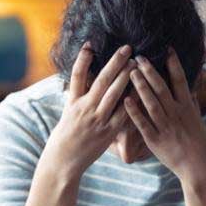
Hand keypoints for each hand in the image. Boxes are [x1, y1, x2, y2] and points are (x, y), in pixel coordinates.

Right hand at [44, 42, 136, 178]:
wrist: (64, 161)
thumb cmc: (66, 135)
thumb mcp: (68, 112)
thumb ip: (78, 96)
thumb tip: (86, 79)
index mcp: (73, 101)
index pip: (77, 75)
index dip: (83, 59)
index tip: (90, 44)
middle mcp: (85, 108)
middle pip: (102, 80)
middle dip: (115, 63)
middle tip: (127, 49)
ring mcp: (97, 120)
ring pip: (114, 94)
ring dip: (126, 77)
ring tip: (136, 64)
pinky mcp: (108, 132)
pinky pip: (123, 114)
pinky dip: (132, 102)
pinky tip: (141, 91)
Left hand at [124, 47, 205, 183]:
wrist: (200, 166)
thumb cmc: (199, 142)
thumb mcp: (197, 118)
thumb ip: (190, 102)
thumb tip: (188, 87)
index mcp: (187, 107)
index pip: (180, 81)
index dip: (174, 64)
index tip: (167, 49)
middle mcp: (176, 115)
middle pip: (162, 89)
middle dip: (150, 72)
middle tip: (139, 56)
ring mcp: (166, 127)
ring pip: (152, 104)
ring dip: (141, 87)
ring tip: (131, 71)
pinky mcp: (156, 141)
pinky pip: (143, 124)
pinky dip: (135, 112)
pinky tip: (126, 100)